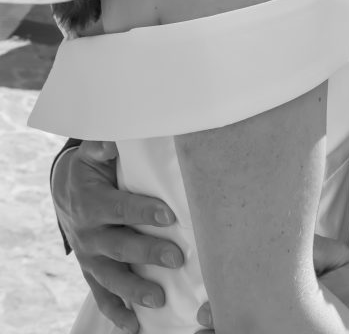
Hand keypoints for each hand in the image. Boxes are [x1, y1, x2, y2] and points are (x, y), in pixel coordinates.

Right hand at [51, 142, 183, 333]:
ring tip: (159, 299)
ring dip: (134, 290)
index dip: (143, 212)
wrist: (64, 190)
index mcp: (92, 201)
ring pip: (111, 277)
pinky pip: (101, 295)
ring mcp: (89, 256)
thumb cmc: (91, 167)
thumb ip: (103, 146)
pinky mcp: (91, 271)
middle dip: (148, 254)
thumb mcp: (92, 153)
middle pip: (119, 246)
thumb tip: (112, 140)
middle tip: (177, 257)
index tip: (169, 216)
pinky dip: (116, 312)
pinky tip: (135, 326)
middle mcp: (89, 233)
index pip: (120, 208)